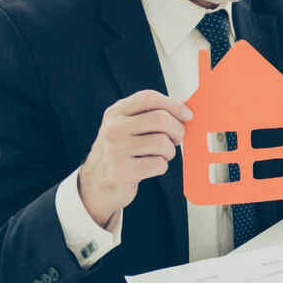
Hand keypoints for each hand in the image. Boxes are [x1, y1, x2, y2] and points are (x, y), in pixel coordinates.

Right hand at [78, 90, 191, 226]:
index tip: (187, 115)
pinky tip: (151, 167)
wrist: (96, 184)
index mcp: (116, 113)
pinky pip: (159, 163)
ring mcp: (115, 149)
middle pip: (160, 119)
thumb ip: (151, 115)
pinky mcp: (121, 171)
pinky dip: (162, 167)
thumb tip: (185, 108)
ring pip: (162, 142)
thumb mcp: (128, 127)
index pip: (149, 98)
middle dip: (178, 130)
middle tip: (177, 139)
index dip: (174, 105)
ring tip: (161, 155)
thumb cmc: (121, 152)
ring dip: (170, 151)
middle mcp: (113, 128)